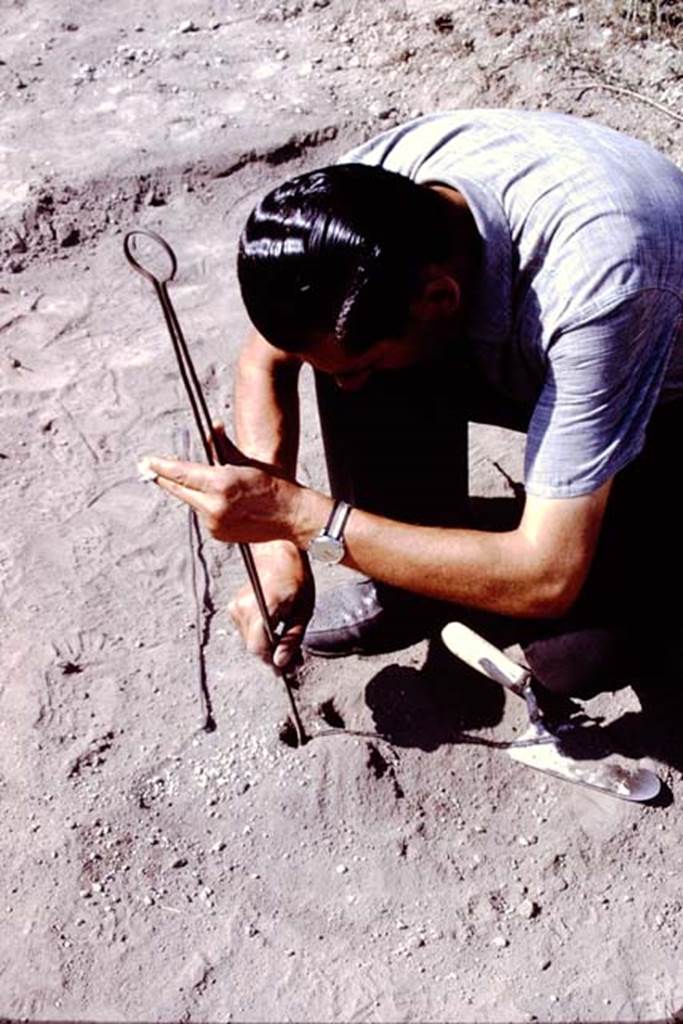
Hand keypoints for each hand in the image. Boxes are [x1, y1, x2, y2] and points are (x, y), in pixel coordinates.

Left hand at [138, 451, 305, 544]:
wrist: (290, 516)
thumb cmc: (272, 485)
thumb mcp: (246, 461)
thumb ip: (223, 446)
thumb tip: (212, 426)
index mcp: (220, 483)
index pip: (181, 473)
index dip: (161, 467)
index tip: (147, 461)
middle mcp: (214, 506)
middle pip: (179, 490)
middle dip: (164, 479)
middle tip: (148, 468)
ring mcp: (214, 523)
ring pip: (190, 502)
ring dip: (190, 492)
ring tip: (206, 483)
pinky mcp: (217, 534)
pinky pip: (202, 514)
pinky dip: (203, 505)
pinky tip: (218, 500)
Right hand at [228, 541, 313, 668]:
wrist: (278, 551)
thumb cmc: (296, 577)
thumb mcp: (303, 610)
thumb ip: (291, 639)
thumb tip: (281, 662)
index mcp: (263, 606)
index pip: (258, 647)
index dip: (273, 661)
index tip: (288, 668)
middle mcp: (244, 607)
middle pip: (253, 646)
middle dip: (272, 655)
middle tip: (293, 659)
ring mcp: (235, 606)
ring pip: (249, 640)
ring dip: (266, 645)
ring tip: (286, 641)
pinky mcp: (233, 606)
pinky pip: (246, 630)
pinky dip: (260, 635)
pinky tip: (274, 629)